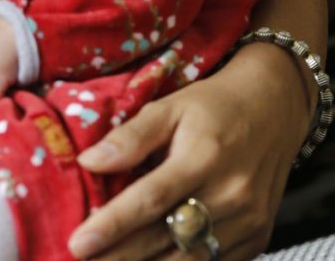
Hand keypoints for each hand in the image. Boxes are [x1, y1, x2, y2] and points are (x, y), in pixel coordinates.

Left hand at [68, 42, 311, 260]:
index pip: (149, 200)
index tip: (78, 243)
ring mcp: (248, 221)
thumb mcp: (169, 107)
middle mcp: (230, 194)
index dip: (111, 225)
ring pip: (189, 259)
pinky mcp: (257, 237)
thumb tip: (89, 162)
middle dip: (119, 256)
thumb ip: (131, 137)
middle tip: (80, 259)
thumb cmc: (212, 106)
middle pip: (165, 237)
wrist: (274, 109)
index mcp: (203, 158)